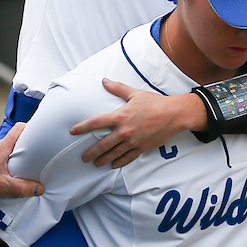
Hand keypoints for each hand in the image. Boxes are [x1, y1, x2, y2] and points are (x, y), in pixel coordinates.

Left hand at [0, 122, 43, 200]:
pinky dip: (15, 161)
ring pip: (13, 148)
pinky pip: (7, 156)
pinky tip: (19, 172)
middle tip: (41, 152)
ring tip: (32, 164)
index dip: (31, 128)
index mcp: (2, 147)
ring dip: (22, 154)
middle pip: (18, 138)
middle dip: (30, 144)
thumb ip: (21, 187)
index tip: (42, 134)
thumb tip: (39, 188)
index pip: (18, 128)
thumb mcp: (2, 185)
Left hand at [71, 80, 205, 166]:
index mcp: (120, 116)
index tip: (72, 131)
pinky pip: (128, 157)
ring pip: (114, 153)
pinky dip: (119, 162)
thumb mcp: (135, 93)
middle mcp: (124, 131)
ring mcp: (133, 141)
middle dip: (91, 152)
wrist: (173, 115)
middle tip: (83, 158)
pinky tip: (113, 165)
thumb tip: (104, 81)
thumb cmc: (154, 103)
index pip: (96, 123)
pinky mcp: (141, 148)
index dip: (82, 127)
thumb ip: (117, 88)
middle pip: (103, 144)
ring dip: (103, 159)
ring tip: (95, 164)